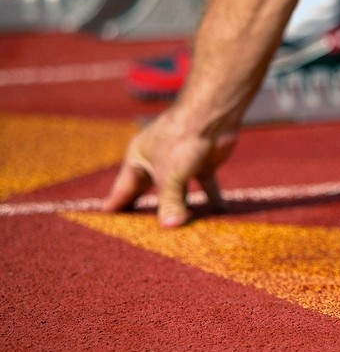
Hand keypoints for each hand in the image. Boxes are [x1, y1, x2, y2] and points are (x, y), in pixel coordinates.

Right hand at [102, 108, 237, 226]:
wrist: (212, 114)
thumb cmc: (181, 138)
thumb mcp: (170, 175)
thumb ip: (170, 203)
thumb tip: (170, 228)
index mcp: (138, 159)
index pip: (123, 189)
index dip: (116, 206)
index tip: (107, 225)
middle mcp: (157, 161)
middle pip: (150, 192)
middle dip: (148, 212)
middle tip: (142, 236)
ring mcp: (181, 162)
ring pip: (179, 192)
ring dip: (182, 209)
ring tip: (181, 233)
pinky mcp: (202, 164)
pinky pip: (206, 186)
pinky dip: (213, 200)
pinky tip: (219, 215)